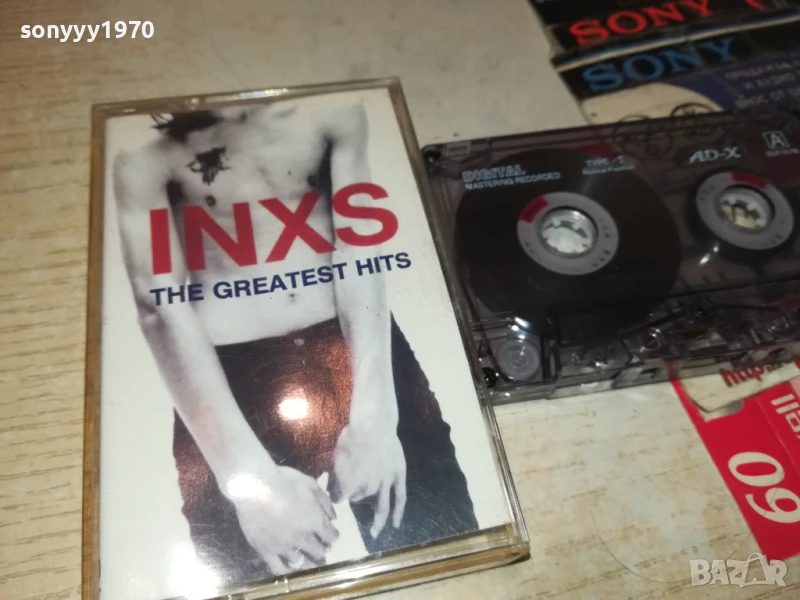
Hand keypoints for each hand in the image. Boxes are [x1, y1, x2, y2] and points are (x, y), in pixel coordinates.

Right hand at [226, 465, 338, 573]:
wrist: (256, 487)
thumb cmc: (284, 480)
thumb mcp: (310, 484)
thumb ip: (324, 501)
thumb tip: (334, 517)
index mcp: (315, 520)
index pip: (330, 535)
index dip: (333, 536)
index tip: (334, 536)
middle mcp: (302, 537)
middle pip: (318, 550)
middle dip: (324, 550)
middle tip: (324, 551)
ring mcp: (284, 547)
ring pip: (302, 562)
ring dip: (310, 563)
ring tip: (312, 563)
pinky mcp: (266, 551)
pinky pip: (278, 568)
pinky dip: (288, 571)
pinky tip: (291, 570)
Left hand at [330, 418, 406, 538]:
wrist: (373, 425)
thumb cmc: (350, 438)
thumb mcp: (335, 456)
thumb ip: (333, 474)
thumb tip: (330, 484)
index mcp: (348, 486)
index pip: (339, 498)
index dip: (336, 493)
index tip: (334, 490)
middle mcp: (367, 489)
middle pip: (358, 498)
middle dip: (354, 494)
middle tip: (353, 484)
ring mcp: (385, 484)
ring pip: (380, 505)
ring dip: (377, 522)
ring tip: (375, 533)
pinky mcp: (398, 476)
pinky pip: (400, 498)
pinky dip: (398, 512)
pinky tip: (396, 523)